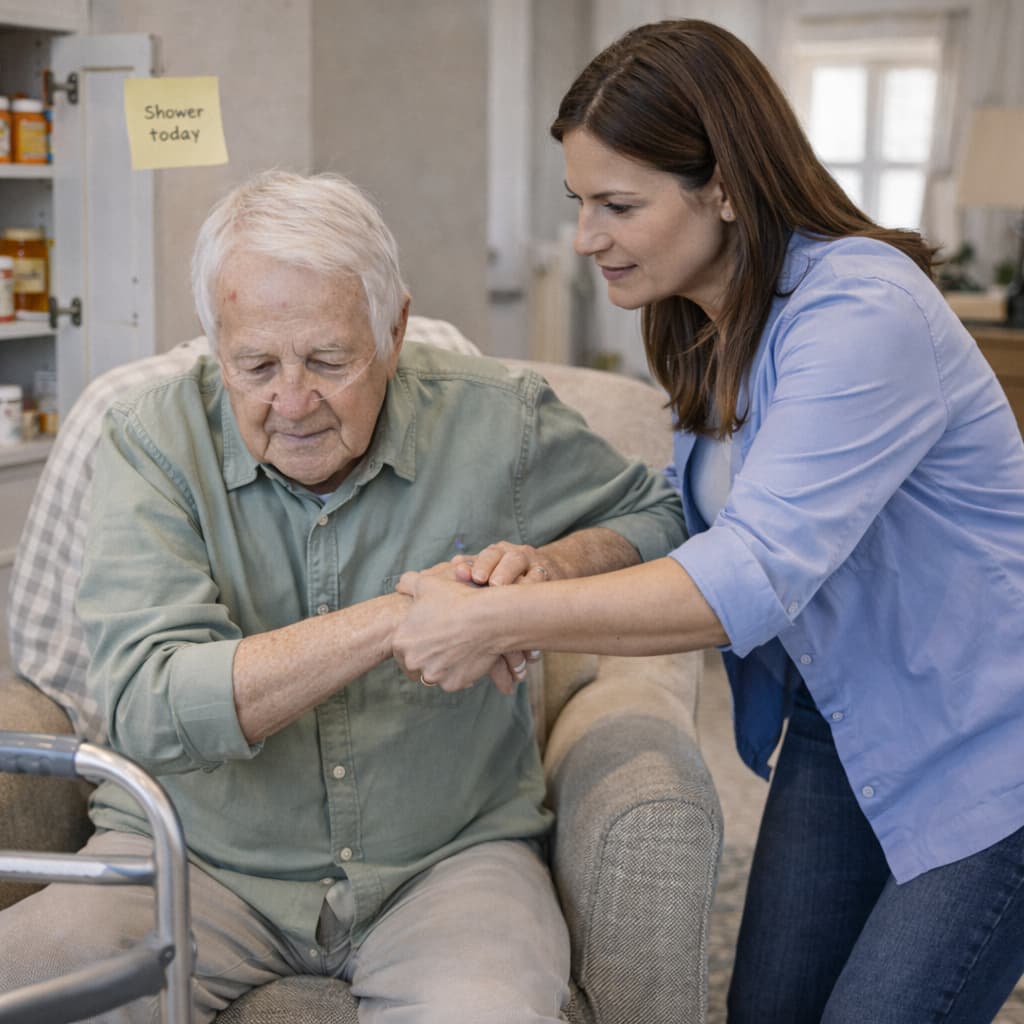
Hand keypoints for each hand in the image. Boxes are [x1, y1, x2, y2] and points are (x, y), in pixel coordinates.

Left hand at [403, 543, 547, 692]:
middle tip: (443, 642)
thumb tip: (400, 585)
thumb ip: (407, 583)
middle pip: (415, 663)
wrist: (487, 618)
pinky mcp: (452, 684)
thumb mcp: (428, 583)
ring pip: (433, 673)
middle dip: (426, 655)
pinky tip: (468, 657)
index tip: (428, 635)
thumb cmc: (456, 599)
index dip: (415, 640)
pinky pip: (452, 681)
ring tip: (457, 648)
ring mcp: (433, 675)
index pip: (400, 648)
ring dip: (441, 665)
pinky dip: (458, 672)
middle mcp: (413, 661)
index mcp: (401, 640)